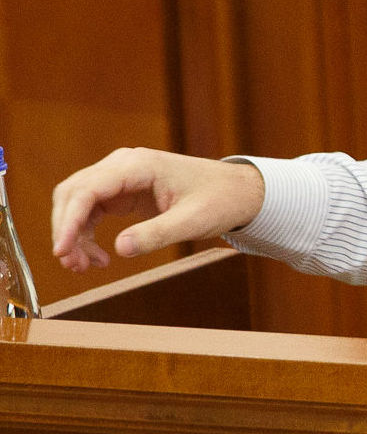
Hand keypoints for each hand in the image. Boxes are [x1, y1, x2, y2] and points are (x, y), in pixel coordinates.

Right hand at [51, 147, 264, 271]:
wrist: (239, 191)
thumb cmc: (220, 200)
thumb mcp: (193, 221)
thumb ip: (157, 234)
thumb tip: (119, 249)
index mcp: (138, 165)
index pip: (87, 190)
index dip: (68, 221)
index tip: (61, 251)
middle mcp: (123, 165)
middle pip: (73, 194)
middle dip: (66, 231)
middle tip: (73, 266)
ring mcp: (121, 176)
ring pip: (78, 204)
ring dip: (74, 236)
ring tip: (85, 268)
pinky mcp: (123, 191)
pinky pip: (91, 211)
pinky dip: (86, 235)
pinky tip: (99, 258)